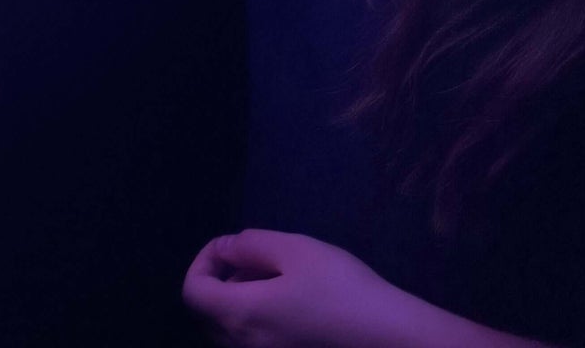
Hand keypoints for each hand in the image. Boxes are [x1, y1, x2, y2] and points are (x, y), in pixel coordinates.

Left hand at [181, 230, 417, 347]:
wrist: (392, 340)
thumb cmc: (342, 289)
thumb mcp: (296, 250)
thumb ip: (250, 245)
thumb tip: (224, 249)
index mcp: (241, 317)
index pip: (192, 293)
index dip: (202, 262)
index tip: (230, 248)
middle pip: (207, 315)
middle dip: (220, 281)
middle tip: (255, 260)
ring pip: (230, 332)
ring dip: (239, 301)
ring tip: (277, 278)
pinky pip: (254, 343)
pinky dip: (257, 321)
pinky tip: (290, 305)